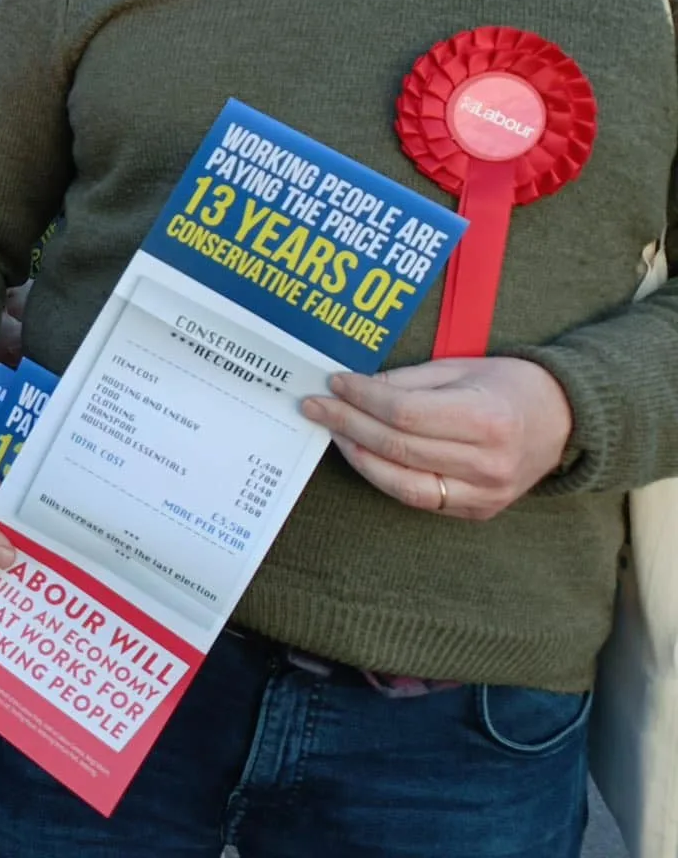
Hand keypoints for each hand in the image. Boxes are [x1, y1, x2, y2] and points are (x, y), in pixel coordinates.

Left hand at [300, 356, 573, 520]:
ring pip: (402, 482)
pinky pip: (419, 498)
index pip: (405, 414)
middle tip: (315, 406)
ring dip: (358, 455)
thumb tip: (355, 389)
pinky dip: (384, 477)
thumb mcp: (460, 368)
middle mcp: (488, 462)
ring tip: (332, 432)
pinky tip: (363, 455)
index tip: (334, 384)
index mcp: (487, 419)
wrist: (563, 420)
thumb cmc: (508, 385)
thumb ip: (408, 382)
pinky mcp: (478, 510)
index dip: (362, 399)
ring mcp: (485, 493)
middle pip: (398, 447)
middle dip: (348, 424)